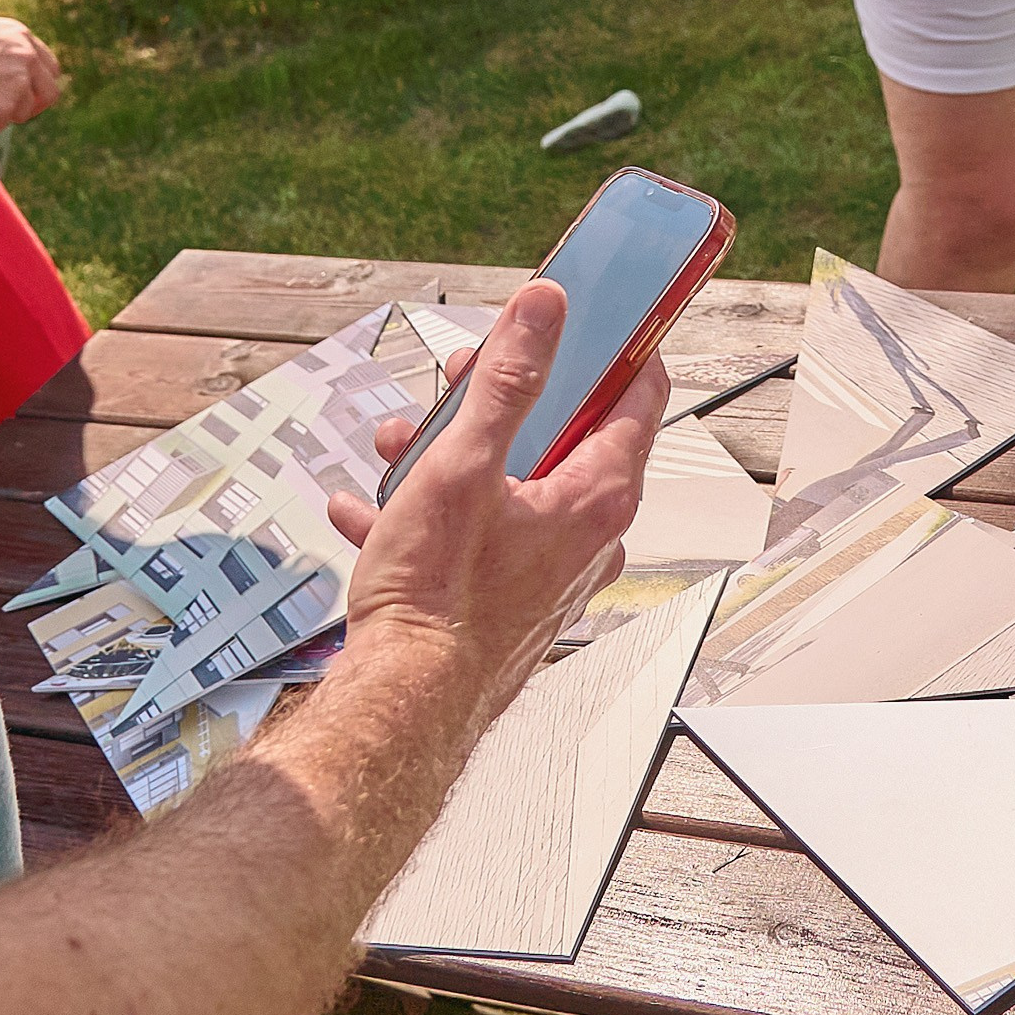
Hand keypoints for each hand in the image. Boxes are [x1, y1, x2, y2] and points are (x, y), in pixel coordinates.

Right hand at [0, 12, 63, 129]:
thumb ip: (2, 51)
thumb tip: (6, 73)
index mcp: (21, 36)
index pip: (49, 66)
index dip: (39, 84)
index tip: (29, 94)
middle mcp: (28, 58)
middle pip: (49, 93)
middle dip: (34, 106)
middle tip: (13, 113)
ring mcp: (19, 82)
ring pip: (20, 112)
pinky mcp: (6, 106)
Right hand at [327, 283, 663, 730]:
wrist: (401, 705)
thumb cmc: (436, 600)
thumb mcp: (464, 464)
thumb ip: (507, 380)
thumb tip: (546, 310)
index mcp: (598, 496)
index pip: (641, 395)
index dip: (618, 346)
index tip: (593, 315)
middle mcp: (591, 537)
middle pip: (566, 436)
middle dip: (504, 401)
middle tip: (461, 382)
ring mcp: (553, 572)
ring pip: (513, 486)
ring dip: (454, 458)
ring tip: (399, 450)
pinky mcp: (512, 601)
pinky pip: (479, 538)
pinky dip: (431, 516)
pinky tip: (373, 510)